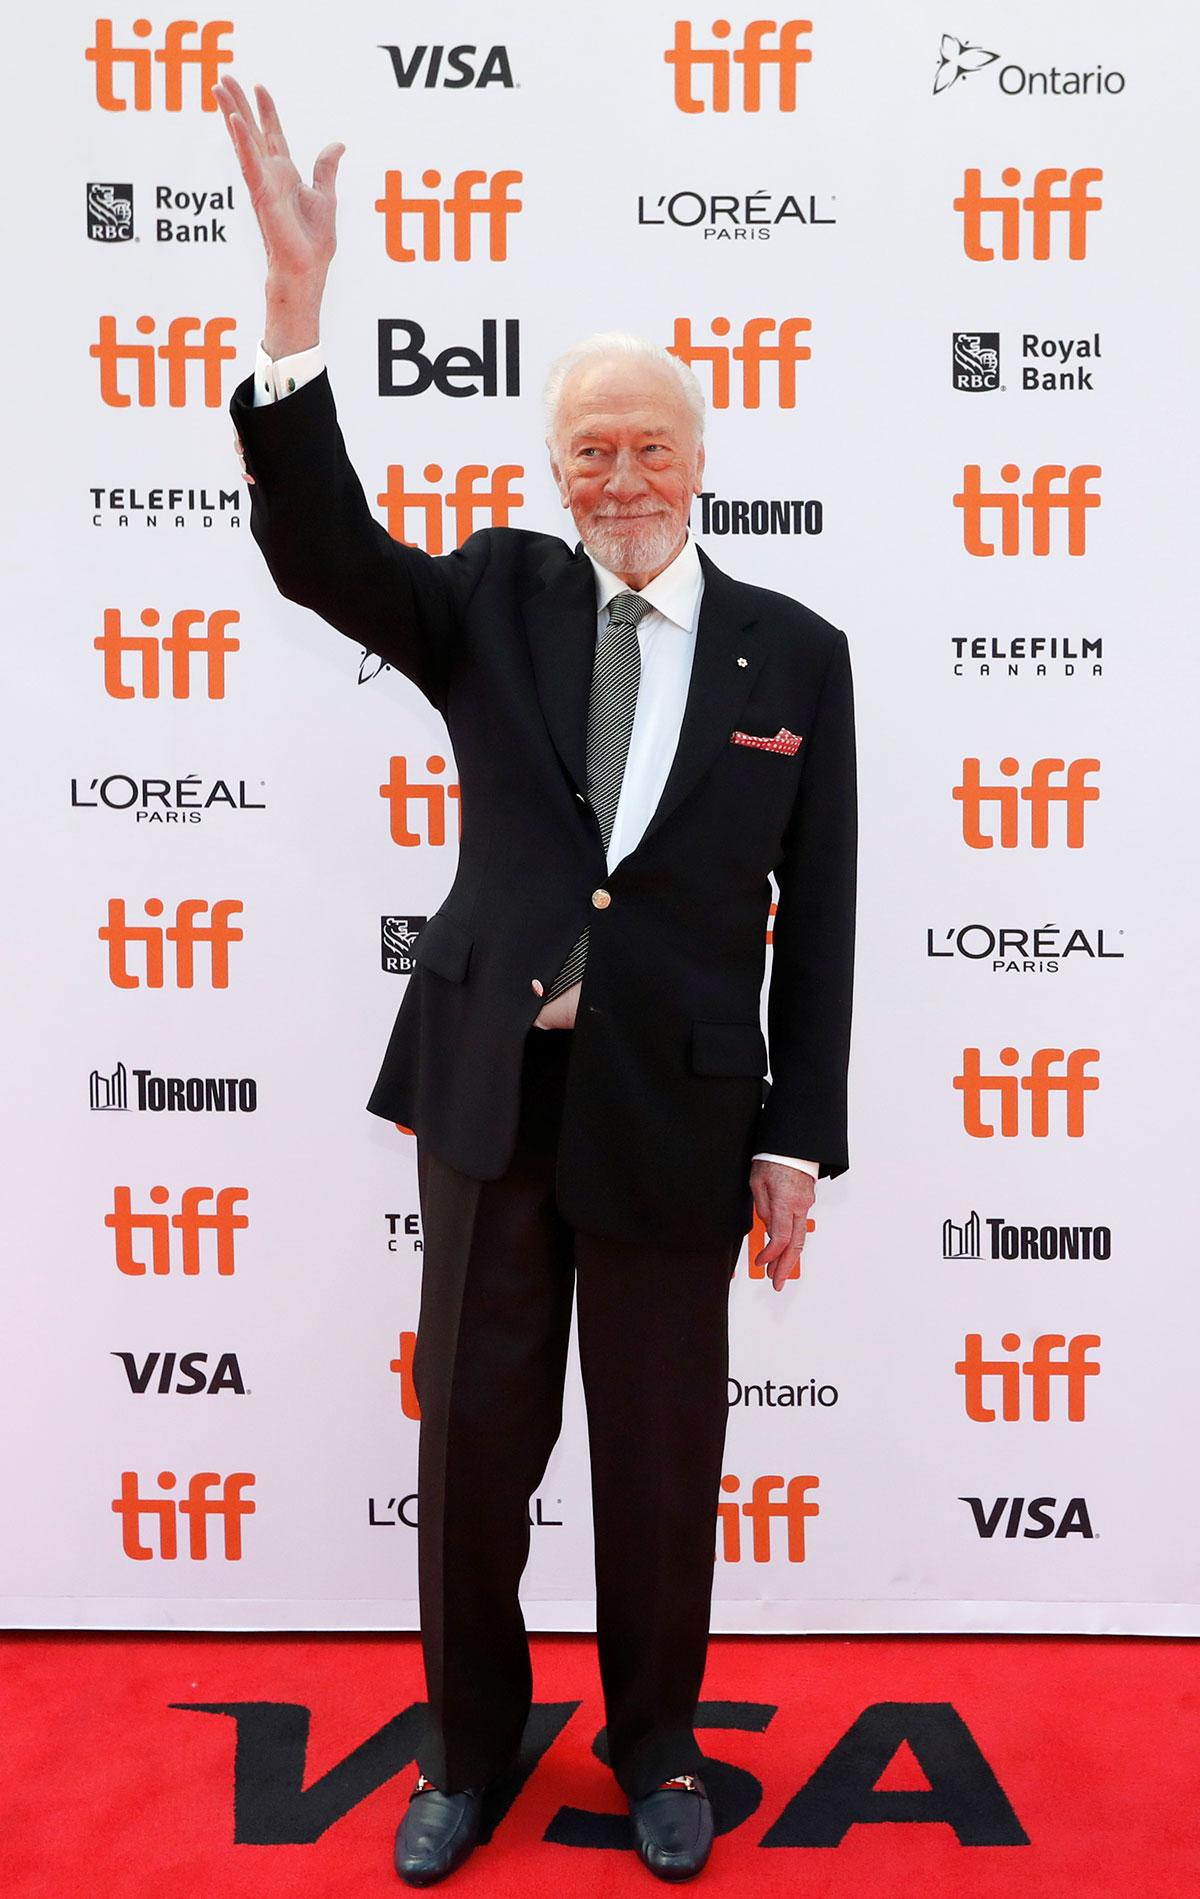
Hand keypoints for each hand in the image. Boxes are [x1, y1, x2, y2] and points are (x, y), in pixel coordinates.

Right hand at [212, 76, 343, 289]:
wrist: (307, 269)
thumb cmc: (313, 242)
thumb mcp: (326, 197)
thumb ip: (326, 169)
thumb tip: (338, 145)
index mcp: (285, 175)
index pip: (273, 134)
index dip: (267, 110)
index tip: (259, 86)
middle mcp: (270, 175)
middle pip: (252, 131)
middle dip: (239, 103)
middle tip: (224, 78)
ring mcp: (262, 183)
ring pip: (244, 140)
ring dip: (231, 113)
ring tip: (218, 87)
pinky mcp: (261, 194)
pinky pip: (249, 162)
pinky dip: (242, 141)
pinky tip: (234, 120)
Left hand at [749, 1158, 815, 1290]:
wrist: (795, 1142)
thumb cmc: (773, 1158)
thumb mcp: (756, 1181)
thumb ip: (761, 1206)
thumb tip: (766, 1226)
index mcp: (785, 1203)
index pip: (780, 1238)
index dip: (770, 1255)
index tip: (760, 1263)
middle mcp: (799, 1207)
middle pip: (795, 1245)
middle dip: (785, 1268)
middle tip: (777, 1284)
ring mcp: (806, 1205)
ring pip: (800, 1238)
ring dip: (789, 1258)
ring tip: (778, 1273)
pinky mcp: (806, 1202)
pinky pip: (800, 1227)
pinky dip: (793, 1243)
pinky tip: (784, 1251)